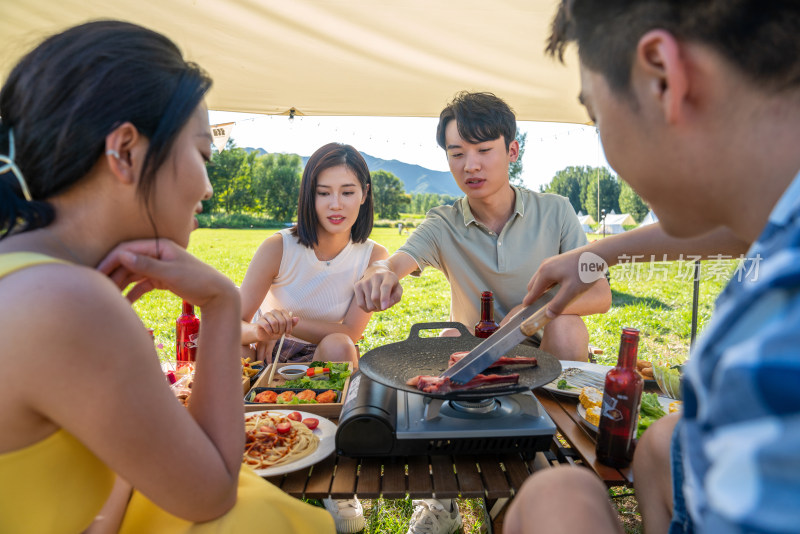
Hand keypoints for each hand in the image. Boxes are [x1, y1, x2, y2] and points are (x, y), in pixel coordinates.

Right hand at [96, 239, 236, 306]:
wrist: (218, 294)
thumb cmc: (197, 280)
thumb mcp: (171, 273)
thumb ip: (146, 265)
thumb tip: (121, 254)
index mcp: (159, 246)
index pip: (127, 249)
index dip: (110, 260)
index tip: (97, 274)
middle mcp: (157, 253)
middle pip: (128, 261)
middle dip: (112, 273)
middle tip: (98, 288)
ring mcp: (159, 266)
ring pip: (133, 274)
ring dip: (120, 284)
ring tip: (108, 297)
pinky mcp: (162, 279)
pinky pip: (142, 284)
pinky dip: (133, 292)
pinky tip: (124, 303)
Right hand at [253, 309, 298, 341]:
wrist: (263, 335)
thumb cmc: (275, 331)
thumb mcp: (285, 329)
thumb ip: (291, 324)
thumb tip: (297, 318)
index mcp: (282, 312)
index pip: (288, 319)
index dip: (289, 328)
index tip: (288, 334)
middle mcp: (274, 311)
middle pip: (282, 321)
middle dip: (282, 330)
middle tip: (280, 334)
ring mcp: (266, 314)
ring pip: (274, 322)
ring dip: (275, 331)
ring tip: (274, 333)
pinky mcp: (260, 320)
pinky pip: (267, 325)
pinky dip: (270, 332)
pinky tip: (269, 333)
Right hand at [354, 263, 402, 311]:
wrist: (377, 272)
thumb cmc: (390, 284)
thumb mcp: (398, 289)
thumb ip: (396, 297)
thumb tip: (386, 305)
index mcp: (388, 276)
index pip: (385, 287)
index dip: (384, 298)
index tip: (384, 308)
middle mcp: (375, 276)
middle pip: (375, 298)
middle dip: (380, 307)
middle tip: (383, 306)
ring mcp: (365, 280)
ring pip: (368, 304)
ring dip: (374, 308)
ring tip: (377, 303)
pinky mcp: (357, 285)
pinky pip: (360, 304)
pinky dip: (366, 309)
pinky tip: (370, 304)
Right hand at [523, 249, 593, 316]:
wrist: (597, 254)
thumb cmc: (584, 271)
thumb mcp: (572, 291)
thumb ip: (559, 304)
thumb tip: (547, 315)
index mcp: (544, 273)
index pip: (532, 291)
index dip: (529, 302)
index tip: (526, 312)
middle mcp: (544, 266)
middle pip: (533, 285)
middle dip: (534, 296)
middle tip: (539, 308)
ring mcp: (551, 262)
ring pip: (541, 279)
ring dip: (542, 290)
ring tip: (549, 300)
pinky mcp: (558, 261)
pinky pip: (548, 275)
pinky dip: (548, 284)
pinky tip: (558, 289)